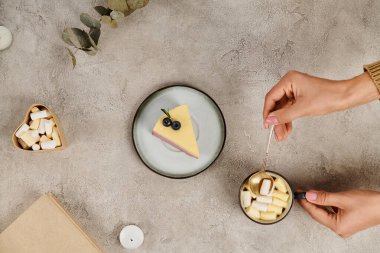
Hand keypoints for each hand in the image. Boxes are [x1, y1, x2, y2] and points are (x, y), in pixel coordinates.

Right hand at [263, 71, 379, 140]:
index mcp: (289, 80)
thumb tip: (269, 120)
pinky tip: (288, 129)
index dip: (267, 112)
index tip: (266, 124)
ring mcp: (294, 90)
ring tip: (282, 135)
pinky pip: (289, 109)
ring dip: (282, 122)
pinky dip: (288, 119)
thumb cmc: (328, 97)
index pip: (271, 97)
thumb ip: (284, 115)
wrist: (345, 97)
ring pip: (282, 108)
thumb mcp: (302, 108)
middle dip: (276, 120)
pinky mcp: (299, 96)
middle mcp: (290, 83)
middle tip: (276, 134)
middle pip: (276, 104)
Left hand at [298, 189, 379, 237]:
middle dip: (309, 202)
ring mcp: (344, 226)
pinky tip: (322, 198)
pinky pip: (332, 213)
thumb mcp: (342, 198)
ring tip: (309, 194)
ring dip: (317, 203)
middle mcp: (339, 229)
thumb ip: (324, 197)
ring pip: (325, 213)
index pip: (315, 213)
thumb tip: (309, 196)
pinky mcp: (348, 222)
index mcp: (337, 226)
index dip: (305, 202)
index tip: (298, 193)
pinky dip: (326, 205)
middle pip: (319, 214)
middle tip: (301, 192)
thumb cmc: (368, 204)